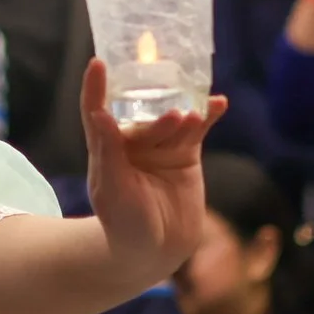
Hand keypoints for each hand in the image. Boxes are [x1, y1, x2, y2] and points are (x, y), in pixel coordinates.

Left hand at [81, 58, 225, 289]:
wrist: (156, 249)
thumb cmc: (123, 223)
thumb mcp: (111, 189)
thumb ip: (108, 152)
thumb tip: (99, 114)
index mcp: (106, 147)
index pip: (97, 110)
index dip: (95, 87)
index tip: (97, 63)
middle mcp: (132, 140)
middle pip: (143, 114)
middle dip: (157, 113)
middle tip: (173, 118)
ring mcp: (161, 145)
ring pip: (173, 119)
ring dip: (184, 114)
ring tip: (194, 118)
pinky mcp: (186, 153)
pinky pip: (198, 128)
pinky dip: (208, 115)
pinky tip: (218, 104)